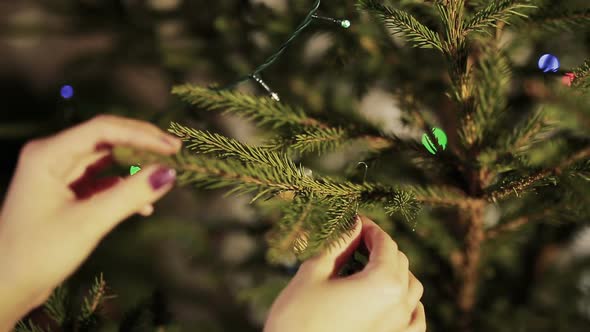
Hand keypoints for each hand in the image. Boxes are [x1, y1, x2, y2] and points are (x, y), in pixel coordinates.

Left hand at [0, 115, 180, 329]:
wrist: (5, 287)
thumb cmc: (39, 253)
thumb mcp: (89, 222)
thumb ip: (131, 195)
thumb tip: (169, 174)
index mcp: (48, 154)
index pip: (103, 130)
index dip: (142, 135)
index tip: (174, 149)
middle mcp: (52, 156)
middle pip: (106, 139)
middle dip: (142, 145)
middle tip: (177, 152)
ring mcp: (58, 174)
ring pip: (106, 160)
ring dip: (135, 166)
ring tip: (165, 174)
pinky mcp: (65, 193)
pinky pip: (101, 181)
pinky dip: (123, 188)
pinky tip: (143, 205)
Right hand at [264, 215, 425, 331]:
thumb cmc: (298, 318)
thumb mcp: (314, 273)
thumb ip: (339, 245)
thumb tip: (352, 224)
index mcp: (383, 284)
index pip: (385, 243)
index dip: (369, 227)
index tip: (354, 221)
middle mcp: (400, 306)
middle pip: (400, 263)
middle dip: (380, 247)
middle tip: (356, 241)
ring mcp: (400, 328)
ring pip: (412, 289)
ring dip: (395, 272)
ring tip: (371, 268)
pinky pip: (415, 320)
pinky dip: (409, 304)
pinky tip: (395, 301)